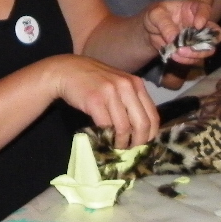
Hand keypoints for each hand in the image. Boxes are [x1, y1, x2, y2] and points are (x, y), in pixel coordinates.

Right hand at [43, 55, 157, 148]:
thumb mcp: (118, 85)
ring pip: (125, 127)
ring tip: (117, 148)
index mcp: (136, 84)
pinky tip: (105, 140)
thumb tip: (141, 129)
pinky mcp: (95, 100)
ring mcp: (111, 92)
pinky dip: (107, 137)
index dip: (150, 135)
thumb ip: (131, 101)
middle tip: (131, 151)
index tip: (143, 145)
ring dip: (121, 143)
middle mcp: (127, 86)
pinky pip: (106, 125)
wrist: (67, 70)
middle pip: (142, 124)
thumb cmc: (94, 80)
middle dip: (138, 142)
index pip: (153, 116)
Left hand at [142, 0, 220, 64]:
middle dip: (205, 43)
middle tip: (189, 47)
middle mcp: (199, 24)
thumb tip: (174, 38)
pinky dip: (185, 60)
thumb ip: (165, 24)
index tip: (198, 25)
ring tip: (177, 53)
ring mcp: (196, 39)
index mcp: (192, 9)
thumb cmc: (155, 15)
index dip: (205, 17)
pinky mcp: (191, 51)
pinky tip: (174, 56)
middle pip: (214, 34)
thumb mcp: (155, 14)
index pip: (205, 9)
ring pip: (207, 49)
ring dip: (194, 54)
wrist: (148, 31)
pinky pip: (194, 58)